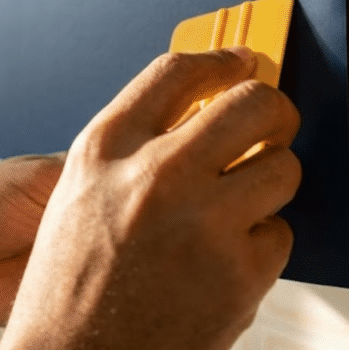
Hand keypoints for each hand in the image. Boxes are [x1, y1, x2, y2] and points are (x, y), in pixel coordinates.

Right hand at [0, 48, 301, 349]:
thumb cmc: (66, 290)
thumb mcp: (80, 197)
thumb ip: (133, 151)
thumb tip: (204, 117)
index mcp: (105, 150)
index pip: (177, 71)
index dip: (220, 59)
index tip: (243, 62)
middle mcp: (154, 175)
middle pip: (251, 102)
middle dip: (274, 109)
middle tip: (273, 124)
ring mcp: (201, 223)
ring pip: (282, 167)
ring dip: (270, 184)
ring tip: (241, 208)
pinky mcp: (239, 274)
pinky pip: (280, 235)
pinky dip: (261, 248)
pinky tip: (224, 265)